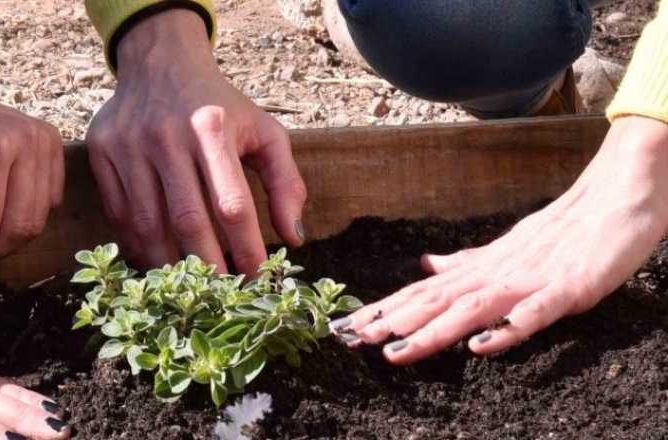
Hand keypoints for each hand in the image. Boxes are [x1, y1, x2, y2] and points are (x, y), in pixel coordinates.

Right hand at [86, 9, 306, 275]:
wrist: (159, 65)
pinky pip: (119, 215)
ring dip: (170, 264)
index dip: (247, 248)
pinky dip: (139, 245)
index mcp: (212, 127)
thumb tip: (294, 237)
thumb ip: (285, 182)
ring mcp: (128, 145)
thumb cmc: (220, 107)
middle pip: (187, 220)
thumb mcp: (263, 131)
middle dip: (208, 267)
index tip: (258, 280)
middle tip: (222, 297)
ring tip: (190, 288)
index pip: (232, 203)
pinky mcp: (101, 153)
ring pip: (148, 225)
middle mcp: (167, 135)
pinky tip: (158, 261)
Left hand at [333, 116, 667, 364]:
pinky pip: (537, 311)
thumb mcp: (509, 249)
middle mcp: (499, 272)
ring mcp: (533, 279)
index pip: (425, 291)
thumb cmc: (567, 228)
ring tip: (398, 350)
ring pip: (474, 307)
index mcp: (484, 267)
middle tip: (352, 339)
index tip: (347, 326)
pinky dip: (509, 327)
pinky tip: (482, 346)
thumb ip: (469, 263)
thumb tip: (425, 266)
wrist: (621, 194)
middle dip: (393, 321)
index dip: (386, 309)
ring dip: (434, 330)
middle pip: (438, 300)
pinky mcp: (571, 287)